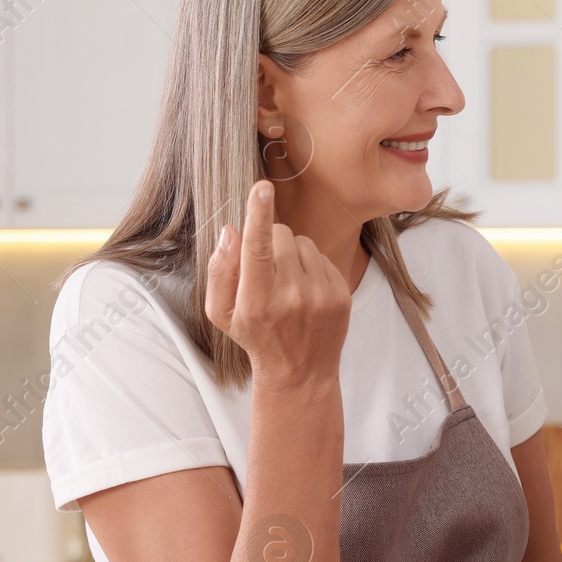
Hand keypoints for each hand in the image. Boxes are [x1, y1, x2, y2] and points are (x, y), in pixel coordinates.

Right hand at [204, 180, 350, 387]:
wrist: (300, 373)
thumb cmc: (256, 338)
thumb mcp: (222, 313)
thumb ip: (220, 271)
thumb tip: (231, 231)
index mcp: (257, 301)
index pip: (257, 249)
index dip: (258, 214)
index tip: (262, 188)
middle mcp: (292, 297)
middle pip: (280, 235)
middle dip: (270, 242)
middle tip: (266, 271)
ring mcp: (321, 295)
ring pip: (302, 241)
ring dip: (292, 253)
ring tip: (286, 283)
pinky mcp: (341, 293)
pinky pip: (321, 256)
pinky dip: (310, 266)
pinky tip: (305, 290)